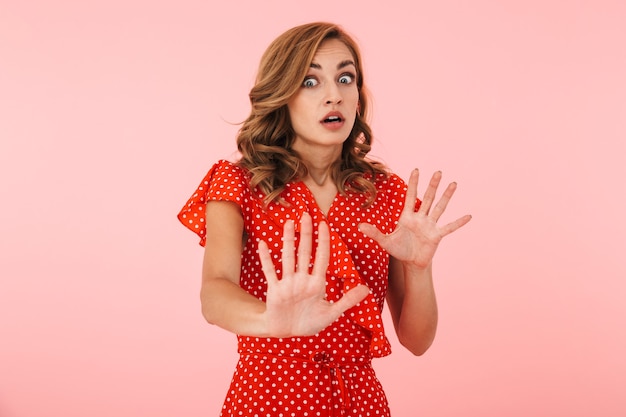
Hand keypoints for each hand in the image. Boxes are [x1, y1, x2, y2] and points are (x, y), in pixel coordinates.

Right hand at [258, 212, 369, 336]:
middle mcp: (302, 279)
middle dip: (307, 234)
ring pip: (288, 257)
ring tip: (289, 223)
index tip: (325, 224)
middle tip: (306, 214)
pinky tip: (263, 244)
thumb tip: (366, 289)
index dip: (324, 242)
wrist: (287, 332)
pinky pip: (270, 271)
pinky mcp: (275, 290)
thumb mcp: (331, 313)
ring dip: (288, 240)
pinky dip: (266, 258)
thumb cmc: (309, 323)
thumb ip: (347, 301)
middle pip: (305, 252)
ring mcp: (288, 283)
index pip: (322, 258)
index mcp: (317, 284)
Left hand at [359, 170, 471, 269]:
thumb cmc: (399, 250)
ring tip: (453, 183)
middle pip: (427, 198)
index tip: (416, 170)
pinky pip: (449, 227)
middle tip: (438, 171)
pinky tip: (468, 216)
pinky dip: (458, 222)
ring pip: (439, 208)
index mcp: (407, 216)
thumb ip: (374, 232)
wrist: (410, 263)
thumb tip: (359, 226)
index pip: (410, 196)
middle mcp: (420, 218)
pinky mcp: (437, 235)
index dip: (413, 184)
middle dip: (432, 185)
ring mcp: (430, 226)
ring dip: (446, 196)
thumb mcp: (385, 241)